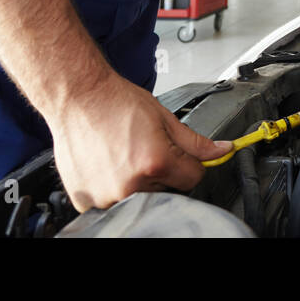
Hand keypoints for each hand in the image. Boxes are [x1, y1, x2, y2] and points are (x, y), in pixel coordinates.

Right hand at [49, 73, 233, 212]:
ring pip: (140, 197)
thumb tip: (221, 151)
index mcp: (155, 164)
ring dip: (138, 181)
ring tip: (124, 155)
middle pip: (166, 189)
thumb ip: (195, 142)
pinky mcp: (86, 202)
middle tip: (144, 148)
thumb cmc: (116, 102)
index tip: (179, 154)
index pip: (193, 178)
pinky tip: (108, 165)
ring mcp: (106, 197)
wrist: (78, 97)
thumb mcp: (164, 117)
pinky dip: (113, 188)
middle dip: (163, 171)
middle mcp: (130, 186)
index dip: (190, 163)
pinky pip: (111, 203)